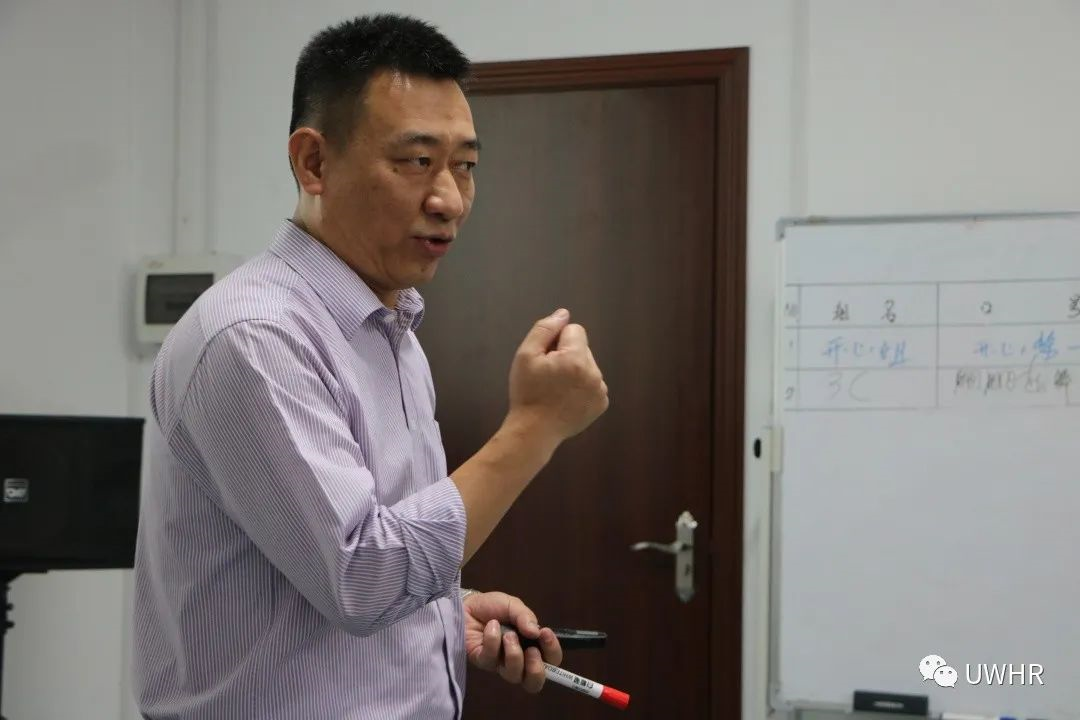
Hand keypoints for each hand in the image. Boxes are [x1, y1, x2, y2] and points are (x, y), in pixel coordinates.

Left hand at [462, 591, 562, 692]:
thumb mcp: (513, 605)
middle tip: (531, 650)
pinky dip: (493, 641)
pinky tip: (491, 626)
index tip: (545, 634)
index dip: (552, 652)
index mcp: (531, 645)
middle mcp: (518, 659)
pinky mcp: (482, 662)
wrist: (467, 604)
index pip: (551, 660)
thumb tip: (536, 631)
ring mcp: (499, 663)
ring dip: (514, 654)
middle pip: (534, 682)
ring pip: (514, 676)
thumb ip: (526, 616)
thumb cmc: (492, 607)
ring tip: (508, 634)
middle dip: (536, 668)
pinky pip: (491, 660)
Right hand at [507, 309, 608, 441]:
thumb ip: (545, 329)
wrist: (534, 431)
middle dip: (567, 356)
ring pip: (588, 366)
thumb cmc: (527, 392)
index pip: (575, 330)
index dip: (556, 342)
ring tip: (556, 389)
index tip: (546, 360)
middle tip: (549, 376)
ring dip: (575, 371)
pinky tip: (566, 399)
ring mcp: (601, 390)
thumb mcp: (526, 356)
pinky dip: (582, 387)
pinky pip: (593, 383)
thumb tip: (563, 314)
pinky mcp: (602, 404)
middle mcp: (595, 373)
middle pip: (583, 348)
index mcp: (577, 359)